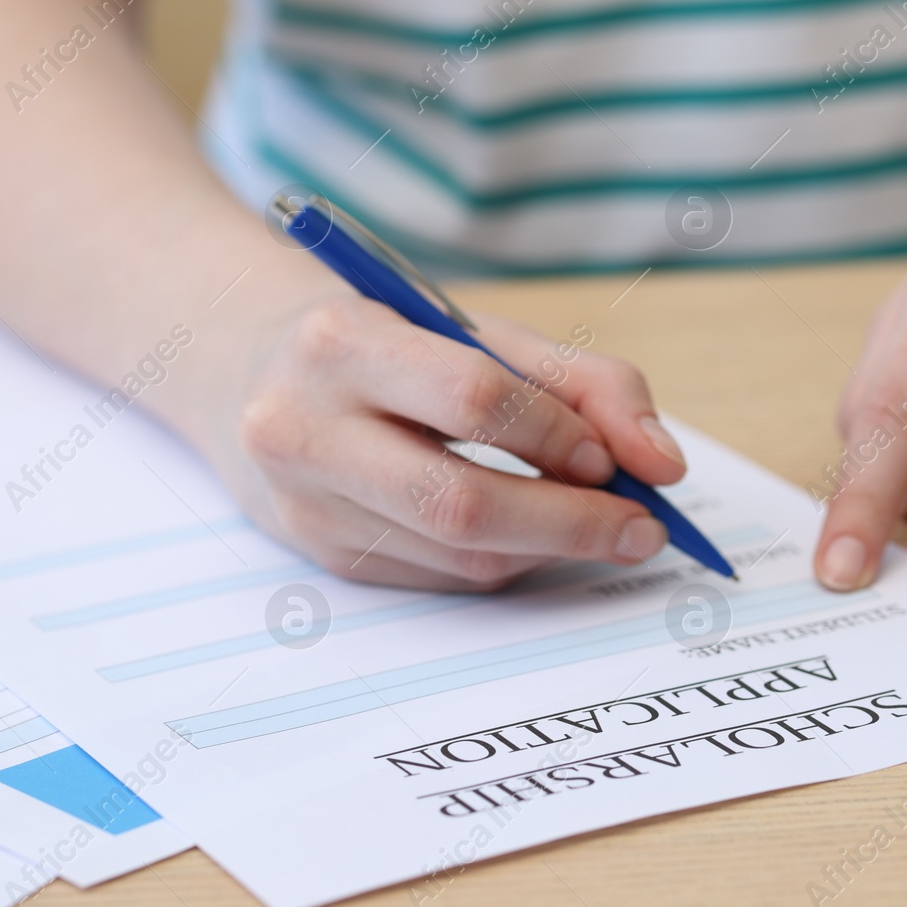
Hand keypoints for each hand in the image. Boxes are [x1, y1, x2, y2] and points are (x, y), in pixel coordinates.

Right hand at [225, 296, 688, 589]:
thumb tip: (662, 465)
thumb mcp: (472, 329)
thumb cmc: (383, 341)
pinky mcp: (318, 555)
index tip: (618, 456)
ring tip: (592, 521)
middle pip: (461, 503)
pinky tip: (524, 531)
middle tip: (642, 525)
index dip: (561, 435)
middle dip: (572, 522)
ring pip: (458, 555)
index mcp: (341, 342)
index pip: (474, 399)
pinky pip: (440, 577)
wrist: (244, 369)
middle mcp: (303, 426)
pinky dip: (504, 559)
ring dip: (548, 547)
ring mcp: (304, 502)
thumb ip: (581, 382)